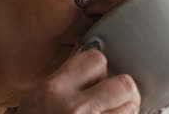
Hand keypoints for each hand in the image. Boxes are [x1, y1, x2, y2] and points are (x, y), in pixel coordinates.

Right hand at [16, 49, 140, 112]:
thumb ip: (66, 77)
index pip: (97, 59)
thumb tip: (95, 60)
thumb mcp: (37, 96)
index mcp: (55, 89)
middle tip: (111, 99)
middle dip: (122, 91)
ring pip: (131, 109)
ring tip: (108, 112)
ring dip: (124, 111)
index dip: (100, 68)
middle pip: (125, 85)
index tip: (96, 78)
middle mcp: (75, 109)